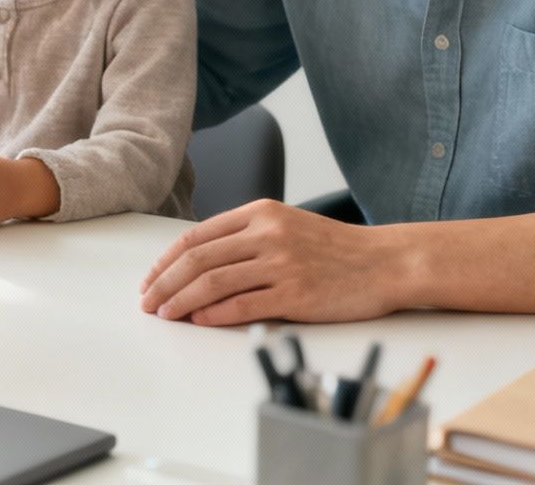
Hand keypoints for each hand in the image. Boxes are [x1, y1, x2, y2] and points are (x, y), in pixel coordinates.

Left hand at [138, 200, 407, 325]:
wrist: (386, 261)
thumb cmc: (334, 248)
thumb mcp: (285, 224)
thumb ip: (245, 237)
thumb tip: (197, 262)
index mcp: (259, 212)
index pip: (196, 236)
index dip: (165, 260)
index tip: (149, 279)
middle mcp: (267, 233)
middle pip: (197, 259)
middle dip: (164, 283)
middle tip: (147, 302)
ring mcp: (281, 263)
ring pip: (213, 282)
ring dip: (181, 301)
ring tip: (166, 314)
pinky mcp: (296, 293)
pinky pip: (243, 305)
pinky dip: (214, 314)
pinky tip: (199, 321)